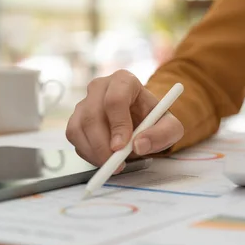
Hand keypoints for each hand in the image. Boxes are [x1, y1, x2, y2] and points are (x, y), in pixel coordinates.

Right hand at [66, 70, 183, 171]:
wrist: (142, 122)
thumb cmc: (155, 120)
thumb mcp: (170, 127)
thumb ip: (162, 134)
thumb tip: (139, 145)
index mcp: (125, 81)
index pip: (116, 99)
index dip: (117, 124)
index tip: (122, 147)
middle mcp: (100, 87)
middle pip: (92, 114)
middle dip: (102, 144)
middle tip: (116, 163)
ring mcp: (84, 102)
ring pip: (78, 127)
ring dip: (94, 151)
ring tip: (114, 163)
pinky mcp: (76, 118)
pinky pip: (73, 137)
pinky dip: (87, 153)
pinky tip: (104, 158)